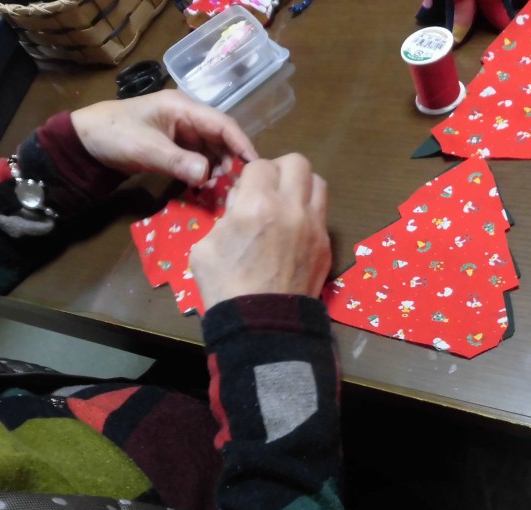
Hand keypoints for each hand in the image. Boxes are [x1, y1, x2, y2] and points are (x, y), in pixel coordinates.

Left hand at [70, 91, 257, 185]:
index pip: (223, 124)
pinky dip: (204, 175)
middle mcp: (187, 117)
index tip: (256, 167)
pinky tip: (207, 191)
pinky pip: (198, 161)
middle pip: (221, 138)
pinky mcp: (174, 148)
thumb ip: (178, 162)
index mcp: (183, 107)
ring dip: (218, 171)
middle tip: (238, 188)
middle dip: (231, 162)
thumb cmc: (113, 134)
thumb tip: (208, 178)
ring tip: (223, 193)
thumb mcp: (146, 148)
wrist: (83, 142)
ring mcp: (181, 133)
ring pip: (211, 152)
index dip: (242, 144)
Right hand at [190, 154, 330, 307]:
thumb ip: (224, 217)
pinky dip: (309, 214)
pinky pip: (322, 215)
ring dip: (301, 187)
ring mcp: (314, 226)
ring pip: (318, 183)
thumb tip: (239, 206)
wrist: (261, 325)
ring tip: (287, 205)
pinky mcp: (326, 245)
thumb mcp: (205, 246)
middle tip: (268, 190)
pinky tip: (294, 232)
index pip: (259, 165)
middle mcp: (291, 208)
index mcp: (257, 204)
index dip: (249, 176)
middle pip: (297, 163)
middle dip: (280, 171)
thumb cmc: (225, 287)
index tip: (244, 192)